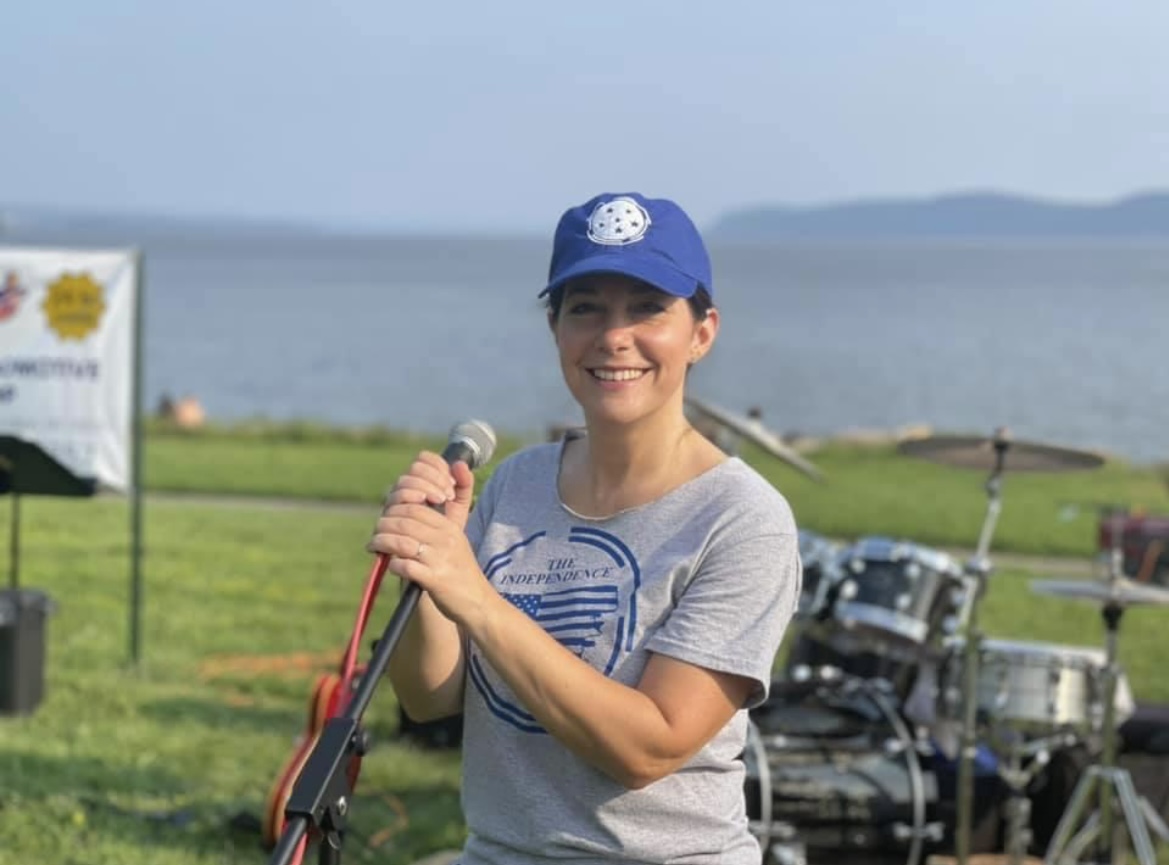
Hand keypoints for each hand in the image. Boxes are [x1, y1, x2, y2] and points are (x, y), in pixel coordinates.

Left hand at [367, 452, 486, 623]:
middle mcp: (446, 540)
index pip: (415, 508)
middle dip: (384, 526)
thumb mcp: (455, 541)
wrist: (478, 603)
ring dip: (382, 543)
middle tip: (375, 535)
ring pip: (402, 542)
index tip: (385, 519)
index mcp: (450, 528)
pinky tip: (391, 566)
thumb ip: (437, 523)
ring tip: (374, 547)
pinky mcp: (435, 580)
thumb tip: (412, 505)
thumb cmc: (460, 572)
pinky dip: (393, 565)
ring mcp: (441, 559)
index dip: (394, 510)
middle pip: (405, 522)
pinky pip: (406, 566)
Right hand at [381, 451, 474, 529]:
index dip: (437, 466)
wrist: (436, 558)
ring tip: (440, 500)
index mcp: (421, 482)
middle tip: (448, 495)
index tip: (452, 483)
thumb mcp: (459, 508)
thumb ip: (464, 485)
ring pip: (403, 483)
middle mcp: (404, 489)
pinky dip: (409, 497)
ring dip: (422, 487)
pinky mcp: (386, 518)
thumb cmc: (446, 530)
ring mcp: (393, 503)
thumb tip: (460, 463)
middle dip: (433, 479)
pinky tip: (422, 504)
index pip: (423, 459)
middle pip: (413, 470)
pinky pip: (393, 500)